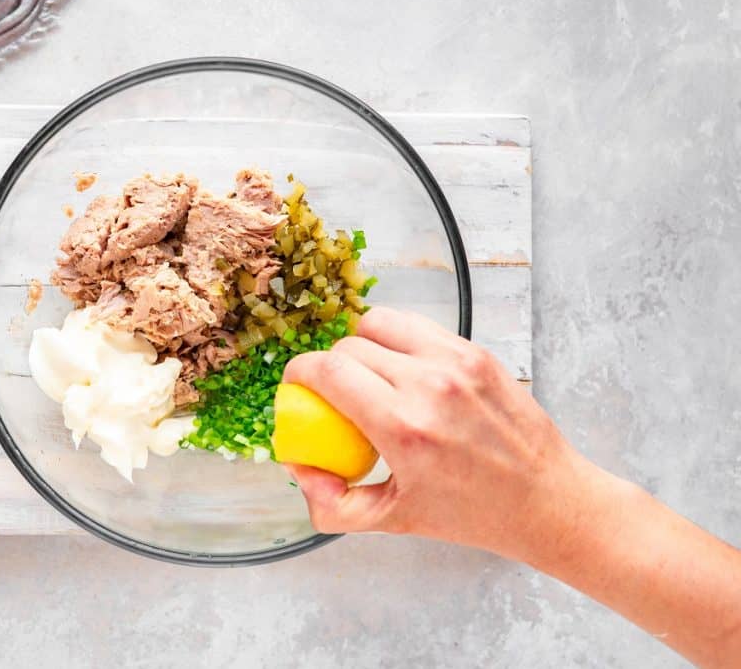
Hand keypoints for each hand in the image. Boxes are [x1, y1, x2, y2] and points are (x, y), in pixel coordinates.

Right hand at [282, 307, 619, 563]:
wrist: (546, 499)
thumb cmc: (474, 513)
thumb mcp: (392, 521)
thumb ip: (332, 502)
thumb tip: (298, 468)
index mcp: (404, 427)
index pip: (328, 371)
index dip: (299, 373)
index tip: (297, 387)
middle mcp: (430, 386)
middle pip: (348, 346)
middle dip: (329, 367)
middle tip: (334, 395)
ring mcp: (457, 363)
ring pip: (380, 322)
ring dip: (363, 345)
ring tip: (370, 376)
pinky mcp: (476, 352)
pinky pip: (417, 327)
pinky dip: (399, 342)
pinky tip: (404, 371)